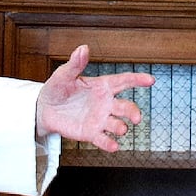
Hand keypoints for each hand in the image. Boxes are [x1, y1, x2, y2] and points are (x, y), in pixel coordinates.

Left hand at [35, 45, 155, 151]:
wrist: (45, 110)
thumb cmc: (57, 89)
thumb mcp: (64, 75)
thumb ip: (75, 64)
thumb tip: (83, 48)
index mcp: (102, 86)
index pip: (124, 81)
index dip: (138, 80)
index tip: (150, 80)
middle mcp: (106, 103)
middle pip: (125, 107)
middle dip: (133, 112)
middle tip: (137, 117)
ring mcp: (100, 119)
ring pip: (117, 124)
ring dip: (121, 127)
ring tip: (121, 130)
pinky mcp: (92, 133)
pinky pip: (103, 139)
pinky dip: (109, 143)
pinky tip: (113, 146)